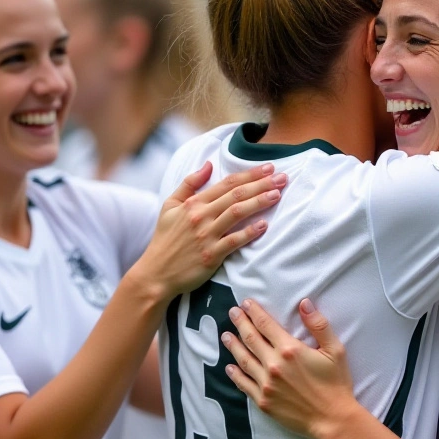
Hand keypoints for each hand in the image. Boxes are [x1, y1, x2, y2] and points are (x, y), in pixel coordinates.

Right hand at [131, 162, 286, 297]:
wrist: (155, 274)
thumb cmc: (165, 239)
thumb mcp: (169, 206)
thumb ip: (189, 183)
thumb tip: (208, 164)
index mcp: (193, 203)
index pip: (227, 183)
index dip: (249, 174)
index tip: (268, 168)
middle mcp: (201, 216)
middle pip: (236, 195)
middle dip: (261, 184)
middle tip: (282, 177)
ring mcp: (206, 236)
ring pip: (237, 213)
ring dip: (259, 202)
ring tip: (277, 194)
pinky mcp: (211, 255)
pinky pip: (234, 241)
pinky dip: (249, 232)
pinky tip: (264, 225)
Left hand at [222, 298, 357, 438]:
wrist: (332, 419)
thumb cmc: (336, 384)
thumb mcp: (335, 350)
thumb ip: (319, 325)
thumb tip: (304, 303)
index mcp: (290, 349)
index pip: (266, 324)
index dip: (254, 312)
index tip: (245, 303)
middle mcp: (274, 365)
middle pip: (251, 338)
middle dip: (240, 323)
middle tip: (232, 312)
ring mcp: (266, 384)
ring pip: (243, 360)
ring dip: (233, 345)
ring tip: (226, 335)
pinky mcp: (263, 401)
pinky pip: (244, 384)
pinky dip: (235, 374)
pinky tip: (229, 367)